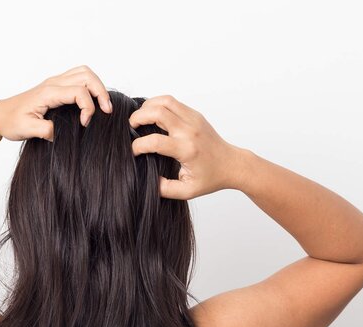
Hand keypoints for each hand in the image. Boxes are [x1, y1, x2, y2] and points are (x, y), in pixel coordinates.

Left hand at [0, 65, 112, 141]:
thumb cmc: (11, 121)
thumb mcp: (27, 130)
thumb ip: (46, 131)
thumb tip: (63, 133)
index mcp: (48, 92)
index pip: (79, 92)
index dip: (88, 108)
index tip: (85, 125)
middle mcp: (53, 83)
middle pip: (87, 75)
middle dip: (101, 92)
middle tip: (106, 111)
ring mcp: (55, 83)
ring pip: (84, 73)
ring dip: (97, 86)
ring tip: (102, 105)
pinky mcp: (55, 87)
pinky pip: (78, 77)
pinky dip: (90, 86)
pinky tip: (91, 102)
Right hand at [129, 95, 248, 198]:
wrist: (231, 164)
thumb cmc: (210, 178)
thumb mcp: (187, 191)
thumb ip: (165, 189)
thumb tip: (149, 180)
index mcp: (187, 150)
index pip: (155, 141)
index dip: (138, 146)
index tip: (133, 152)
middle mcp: (190, 131)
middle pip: (158, 112)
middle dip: (138, 117)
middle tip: (131, 127)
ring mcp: (193, 119)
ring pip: (165, 101)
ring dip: (147, 106)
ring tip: (140, 119)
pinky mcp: (195, 114)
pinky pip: (172, 102)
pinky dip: (157, 105)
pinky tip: (151, 116)